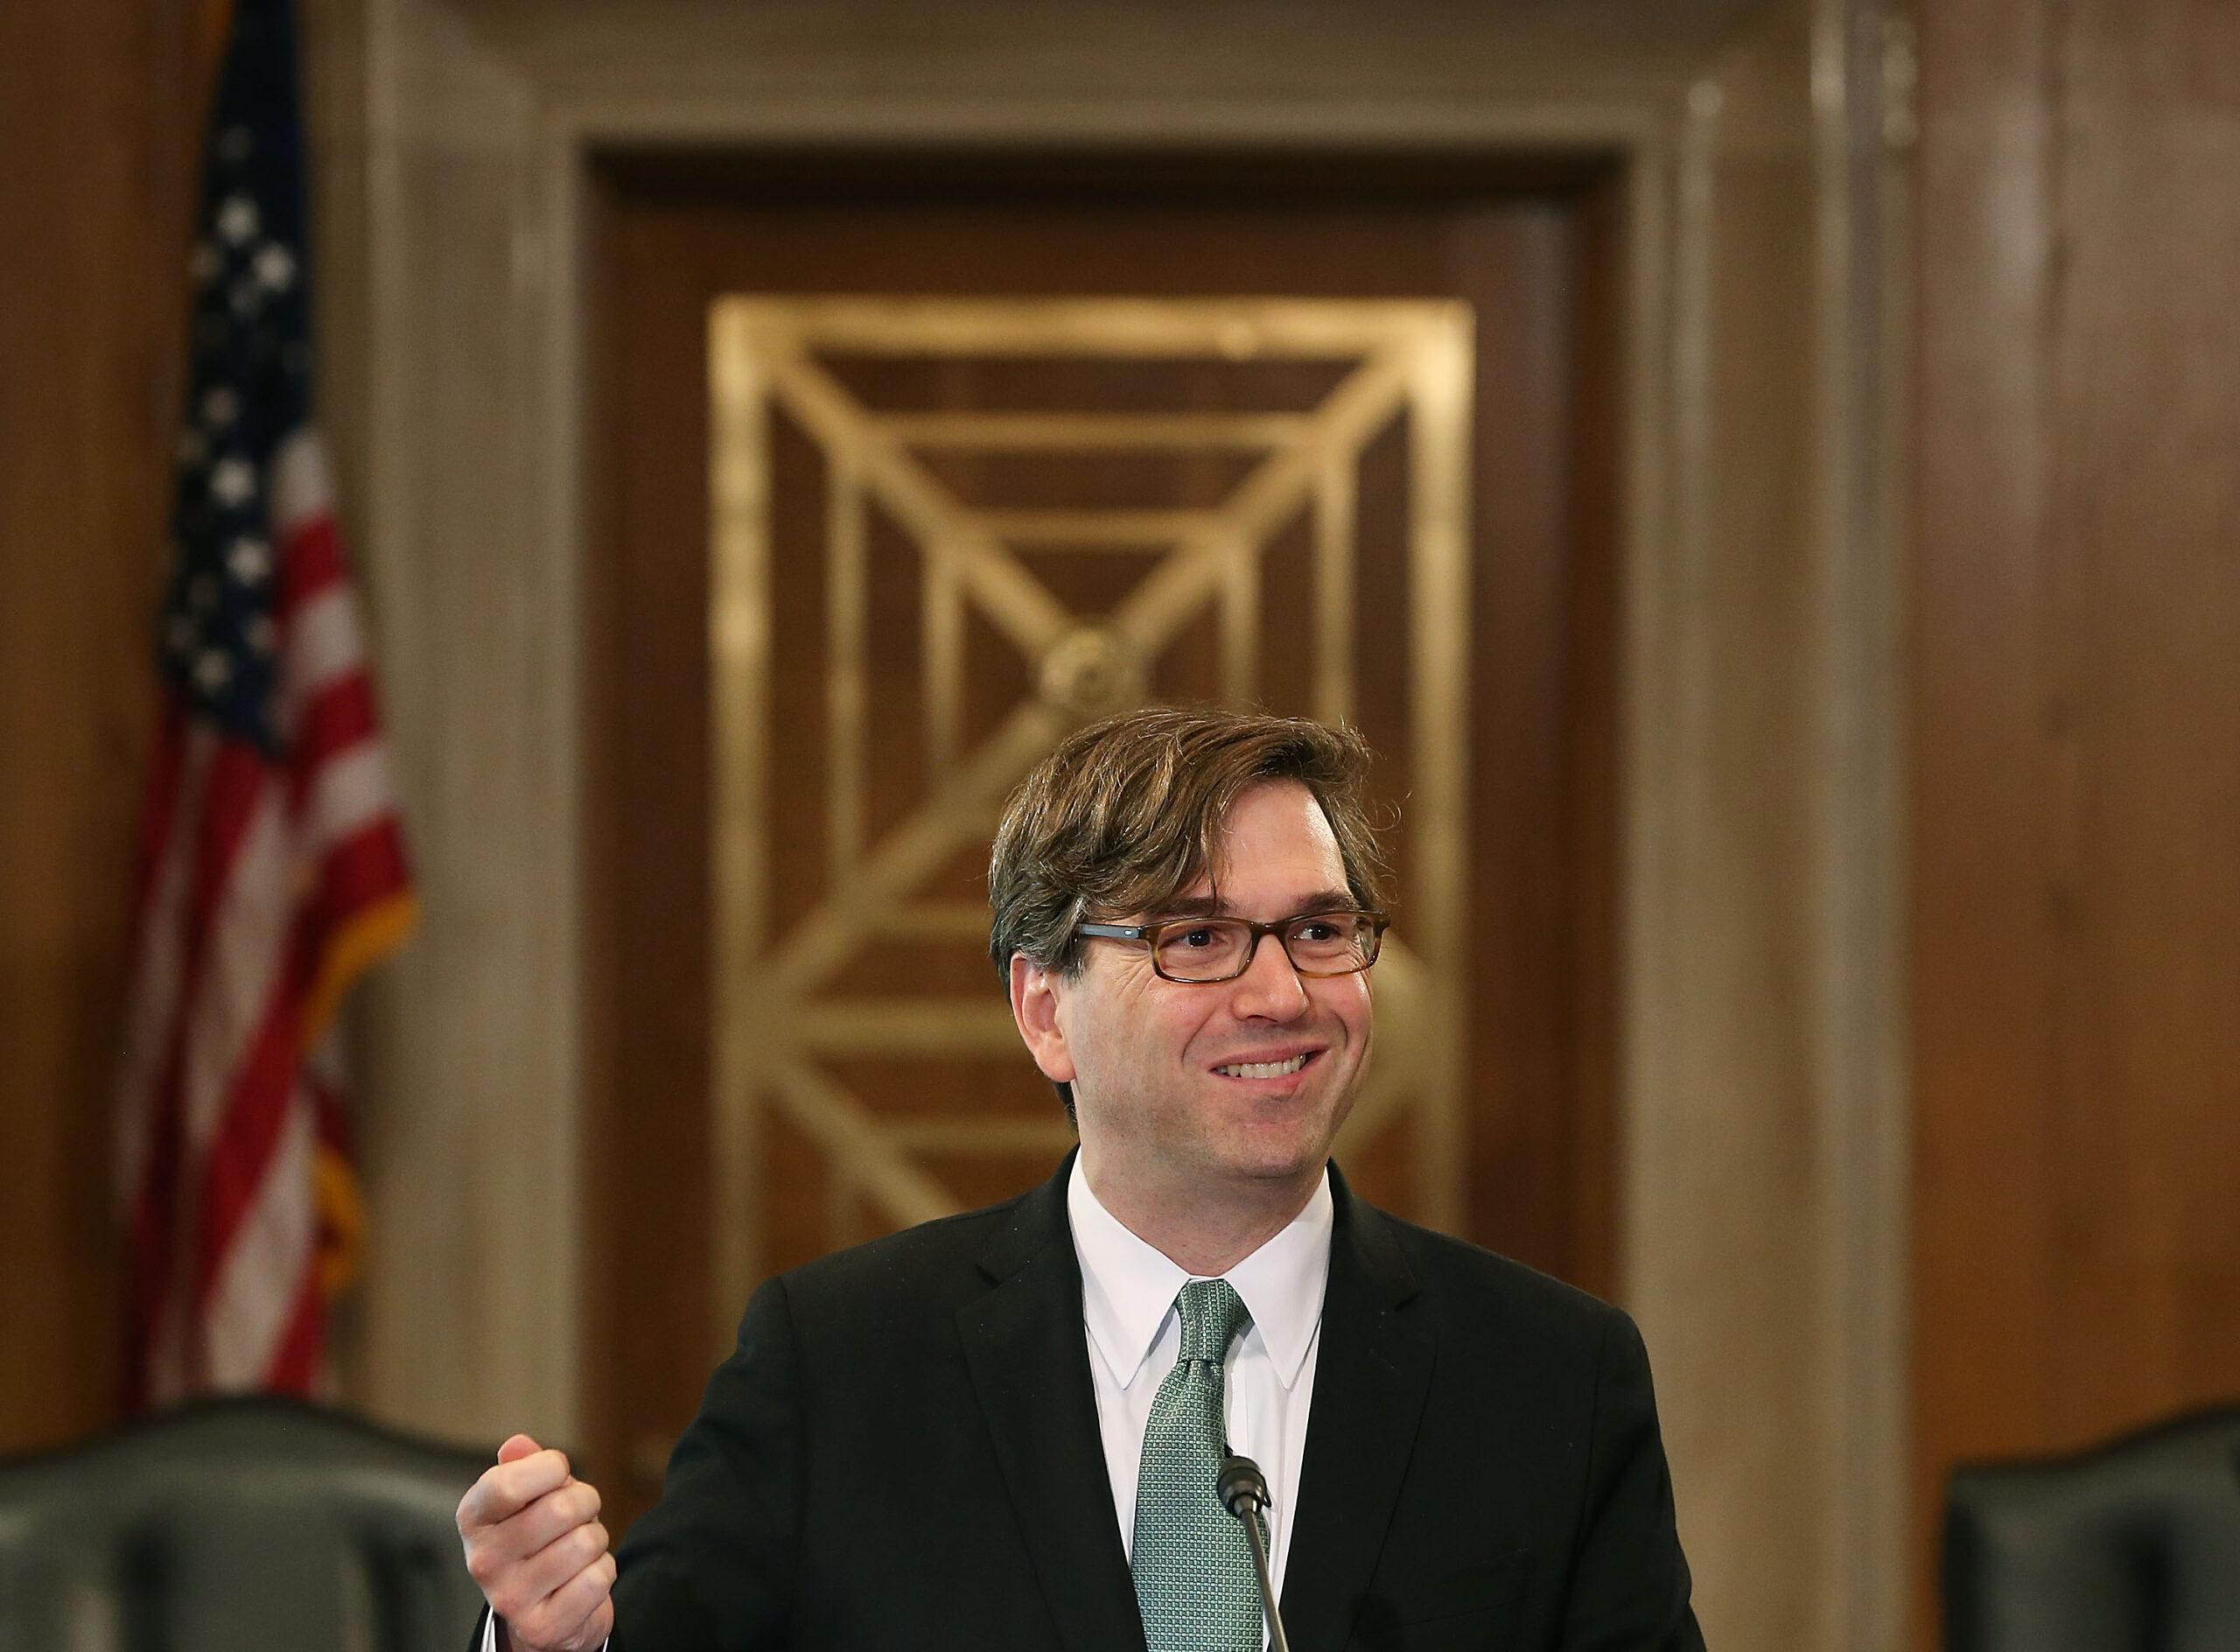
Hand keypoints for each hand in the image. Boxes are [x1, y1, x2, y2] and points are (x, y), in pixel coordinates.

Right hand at [456, 1434, 616, 1651]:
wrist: (542, 1609)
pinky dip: (603, 1572)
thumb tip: (518, 1444)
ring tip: (578, 1549)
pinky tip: (582, 1579)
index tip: (558, 1473)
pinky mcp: (541, 1627)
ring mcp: (509, 1598)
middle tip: (579, 1515)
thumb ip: (523, 1466)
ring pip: (586, 1542)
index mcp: (473, 1518)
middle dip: (586, 1502)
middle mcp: (482, 1561)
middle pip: (561, 1509)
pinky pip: (598, 1579)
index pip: (510, 1483)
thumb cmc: (539, 1537)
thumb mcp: (528, 1496)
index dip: (551, 1467)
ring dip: (597, 1539)